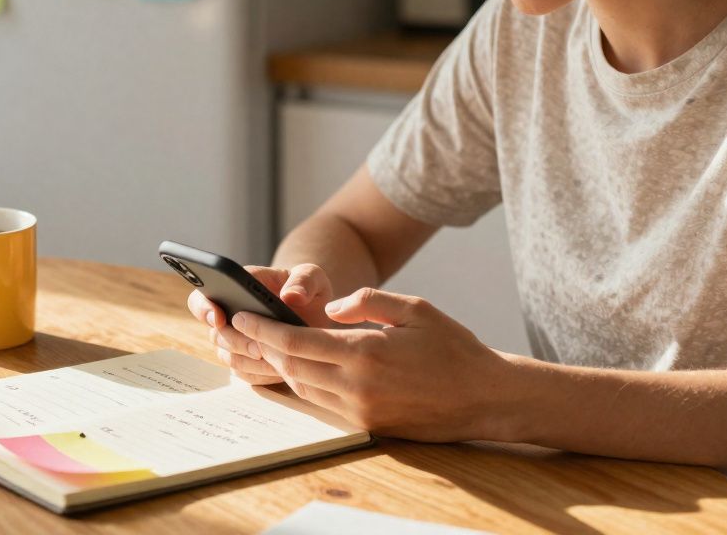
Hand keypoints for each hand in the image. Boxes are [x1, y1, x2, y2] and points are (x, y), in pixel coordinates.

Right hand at [186, 264, 339, 385]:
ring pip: (228, 356)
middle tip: (259, 346)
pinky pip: (244, 373)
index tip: (219, 317)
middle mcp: (229, 316)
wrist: (318, 317)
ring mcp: (236, 341)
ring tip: (276, 360)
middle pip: (215, 334)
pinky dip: (261, 374)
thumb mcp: (313, 277)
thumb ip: (304, 280)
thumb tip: (291, 296)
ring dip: (249, 360)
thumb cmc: (309, 291)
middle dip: (236, 342)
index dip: (204, 308)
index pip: (202, 297)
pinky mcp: (247, 362)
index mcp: (236, 289)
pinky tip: (281, 370)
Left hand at [230, 287, 511, 441]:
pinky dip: (304, 383)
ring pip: (302, 388)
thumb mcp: (414, 308)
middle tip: (243, 328)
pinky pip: (322, 403)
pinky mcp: (368, 425)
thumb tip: (330, 307)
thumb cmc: (453, 348)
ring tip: (266, 345)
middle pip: (290, 367)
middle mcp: (356, 386)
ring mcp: (360, 410)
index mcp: (365, 353)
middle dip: (263, 346)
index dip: (263, 329)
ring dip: (280, 366)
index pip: (295, 342)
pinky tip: (299, 368)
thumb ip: (368, 301)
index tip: (241, 315)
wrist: (485, 398)